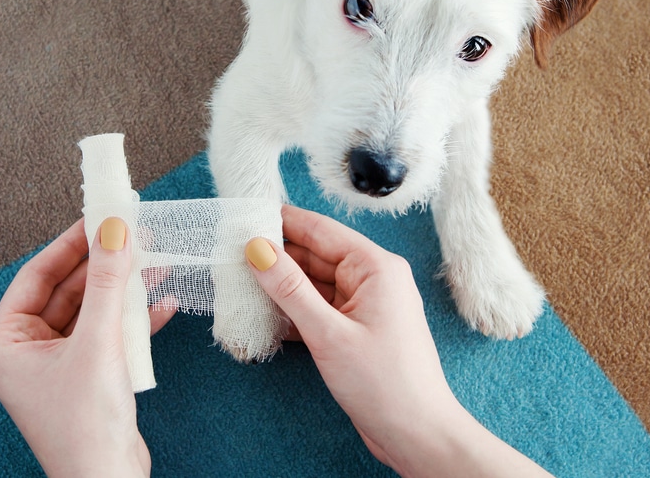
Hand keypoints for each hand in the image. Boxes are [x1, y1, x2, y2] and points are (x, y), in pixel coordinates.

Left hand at [0, 218, 175, 477]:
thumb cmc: (85, 426)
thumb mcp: (98, 342)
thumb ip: (107, 283)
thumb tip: (113, 231)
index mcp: (6, 342)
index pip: (37, 276)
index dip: (70, 244)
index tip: (99, 217)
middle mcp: (25, 351)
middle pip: (67, 290)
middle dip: (104, 265)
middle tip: (132, 234)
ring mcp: (57, 364)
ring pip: (91, 310)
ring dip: (123, 290)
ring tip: (154, 262)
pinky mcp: (86, 376)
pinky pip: (107, 334)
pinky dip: (133, 319)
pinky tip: (162, 304)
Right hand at [245, 205, 552, 477]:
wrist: (417, 434)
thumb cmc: (385, 384)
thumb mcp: (328, 333)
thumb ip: (290, 289)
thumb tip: (258, 249)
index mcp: (376, 267)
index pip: (320, 230)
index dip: (282, 221)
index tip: (245, 216)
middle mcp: (373, 278)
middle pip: (315, 254)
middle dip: (276, 255)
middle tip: (233, 252)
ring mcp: (365, 304)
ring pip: (314, 283)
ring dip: (281, 285)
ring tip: (240, 281)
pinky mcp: (357, 329)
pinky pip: (320, 308)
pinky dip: (294, 310)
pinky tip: (265, 314)